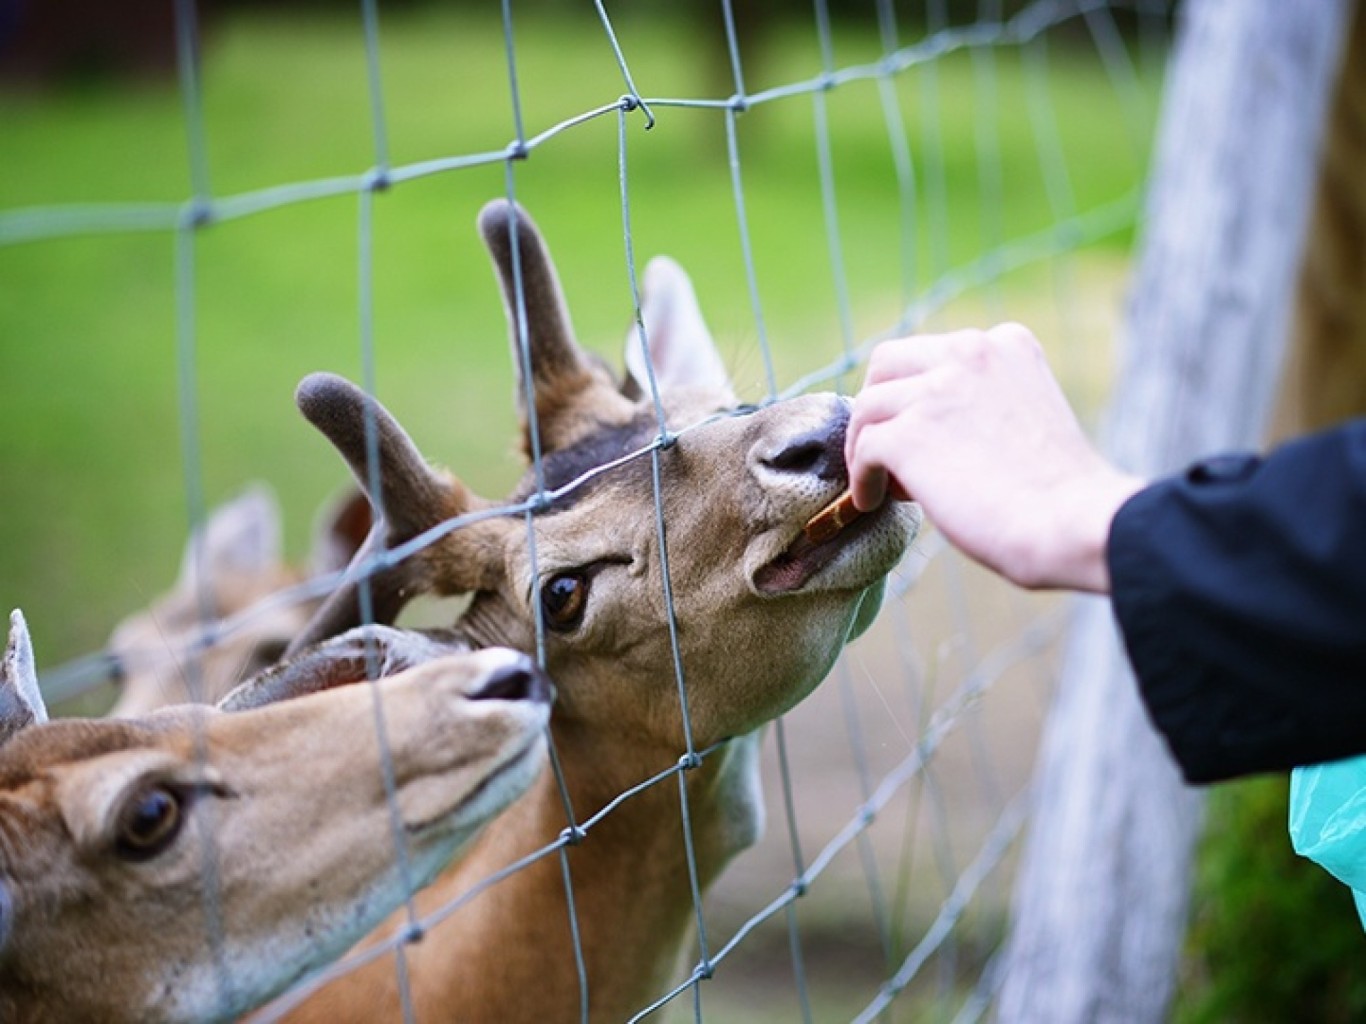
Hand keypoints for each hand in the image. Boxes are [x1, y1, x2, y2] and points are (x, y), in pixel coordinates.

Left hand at [845, 323, 1143, 591]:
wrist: (1072, 523)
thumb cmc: (1058, 492)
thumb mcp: (1027, 413)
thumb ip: (982, 400)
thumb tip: (928, 424)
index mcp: (1006, 343)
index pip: (935, 351)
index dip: (917, 390)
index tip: (922, 430)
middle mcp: (969, 353)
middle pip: (886, 362)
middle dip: (877, 404)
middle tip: (882, 448)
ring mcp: (935, 390)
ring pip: (867, 406)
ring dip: (866, 445)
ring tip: (884, 484)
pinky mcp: (909, 434)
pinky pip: (863, 448)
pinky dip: (862, 477)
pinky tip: (874, 501)